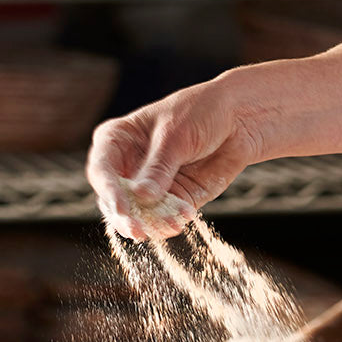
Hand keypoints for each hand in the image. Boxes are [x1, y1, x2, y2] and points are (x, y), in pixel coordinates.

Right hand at [86, 75, 264, 240]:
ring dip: (150, 224)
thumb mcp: (176, 135)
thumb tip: (141, 197)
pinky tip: (185, 217)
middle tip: (138, 230)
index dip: (108, 190)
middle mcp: (129, 166)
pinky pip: (164, 219)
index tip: (121, 207)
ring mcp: (150, 186)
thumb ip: (159, 167)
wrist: (240, 118)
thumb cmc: (202, 112)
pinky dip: (171, 223)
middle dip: (126, 216)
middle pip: (115, 199)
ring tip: (170, 225)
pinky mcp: (174, 199)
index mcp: (118, 140)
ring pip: (138, 215)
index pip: (101, 169)